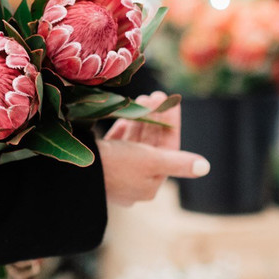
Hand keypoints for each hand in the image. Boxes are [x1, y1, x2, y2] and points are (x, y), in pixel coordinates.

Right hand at [99, 91, 209, 206]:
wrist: (73, 172)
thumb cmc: (117, 165)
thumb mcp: (152, 160)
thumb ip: (179, 162)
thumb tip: (205, 167)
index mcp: (149, 184)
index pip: (168, 149)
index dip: (170, 123)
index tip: (170, 99)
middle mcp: (134, 182)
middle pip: (151, 145)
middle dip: (155, 118)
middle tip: (154, 94)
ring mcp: (115, 173)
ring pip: (135, 142)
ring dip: (140, 120)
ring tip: (141, 98)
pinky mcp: (100, 164)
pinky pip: (117, 144)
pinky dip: (124, 129)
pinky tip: (126, 116)